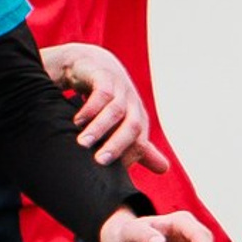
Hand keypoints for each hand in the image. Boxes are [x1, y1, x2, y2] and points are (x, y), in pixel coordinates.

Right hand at [42, 41, 170, 173]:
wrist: (92, 65)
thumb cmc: (106, 101)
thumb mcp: (121, 125)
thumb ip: (139, 147)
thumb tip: (164, 169)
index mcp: (138, 120)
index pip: (140, 144)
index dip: (127, 159)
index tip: (108, 176)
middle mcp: (132, 105)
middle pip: (132, 127)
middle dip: (117, 145)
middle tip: (99, 162)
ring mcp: (120, 89)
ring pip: (115, 110)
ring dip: (99, 128)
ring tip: (82, 143)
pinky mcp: (105, 76)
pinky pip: (102, 93)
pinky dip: (90, 108)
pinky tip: (77, 120)